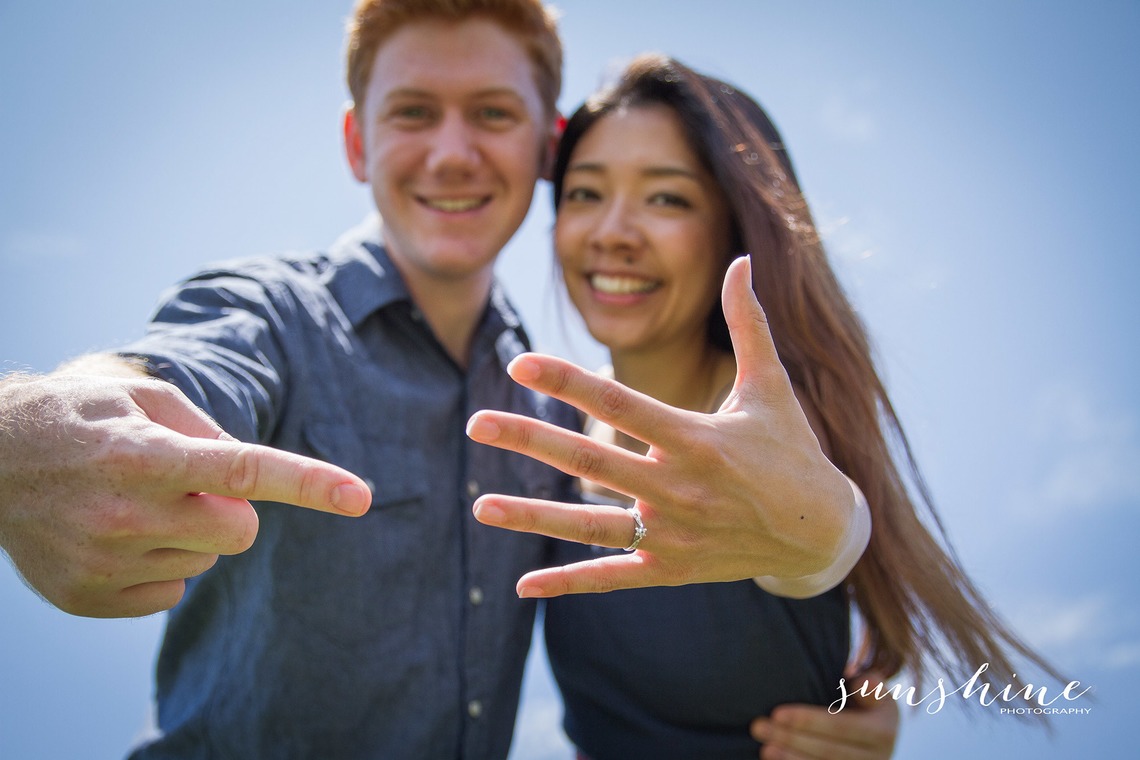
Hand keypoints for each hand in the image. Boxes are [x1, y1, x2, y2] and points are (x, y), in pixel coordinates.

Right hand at [0, 370, 370, 617]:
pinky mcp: (89, 599)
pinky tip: (115, 534)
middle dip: (230, 509)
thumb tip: (251, 483)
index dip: (308, 484)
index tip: (361, 497)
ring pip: (206, 559)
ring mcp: (103, 563)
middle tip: (182, 483)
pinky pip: (171, 590)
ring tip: (131, 501)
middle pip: (241, 531)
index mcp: (142, 455)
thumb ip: (209, 432)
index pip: (242, 471)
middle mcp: (123, 514)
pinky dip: (159, 563)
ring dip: (186, 532)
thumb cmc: (83, 418)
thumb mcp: (144, 398)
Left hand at [466, 256, 855, 596]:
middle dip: (530, 439)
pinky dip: (568, 583)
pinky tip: (522, 585)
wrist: (820, 531)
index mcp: (697, 438)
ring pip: (589, 526)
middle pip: (591, 461)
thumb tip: (742, 259)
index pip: (620, 404)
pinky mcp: (671, 569)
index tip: (520, 364)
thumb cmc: (792, 450)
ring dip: (532, 516)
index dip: (567, 382)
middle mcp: (679, 488)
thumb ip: (748, 323)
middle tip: (476, 423)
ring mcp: (672, 535)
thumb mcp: (772, 386)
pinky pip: (611, 577)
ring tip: (480, 504)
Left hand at [750, 673, 899, 759]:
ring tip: (764, 748)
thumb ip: (871, 685)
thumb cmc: (870, 708)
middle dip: (790, 739)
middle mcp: (874, 759)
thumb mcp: (878, 693)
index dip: (808, 721)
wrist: (881, 741)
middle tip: (758, 727)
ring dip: (789, 759)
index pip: (839, 727)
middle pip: (826, 751)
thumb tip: (860, 681)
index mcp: (882, 733)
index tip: (777, 713)